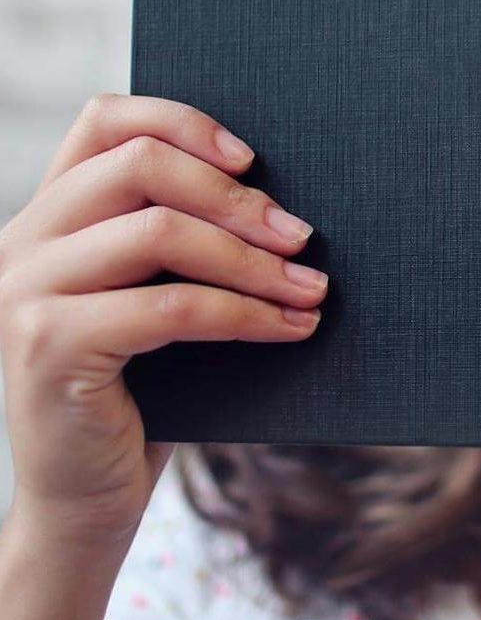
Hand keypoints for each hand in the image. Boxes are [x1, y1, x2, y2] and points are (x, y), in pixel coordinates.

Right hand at [0, 93, 327, 546]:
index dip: (183, 122)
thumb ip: (182, 238)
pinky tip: (291, 327)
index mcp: (48, 213)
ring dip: (254, 260)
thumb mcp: (155, 294)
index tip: (252, 158)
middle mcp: (21, 239)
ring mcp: (23, 290)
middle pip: (140, 165)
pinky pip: (171, 306)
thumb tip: (284, 199)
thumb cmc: (143, 388)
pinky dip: (246, 312)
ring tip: (311, 286)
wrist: (83, 499)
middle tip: (301, 234)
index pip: (104, 120)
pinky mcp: (48, 345)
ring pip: (160, 231)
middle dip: (236, 197)